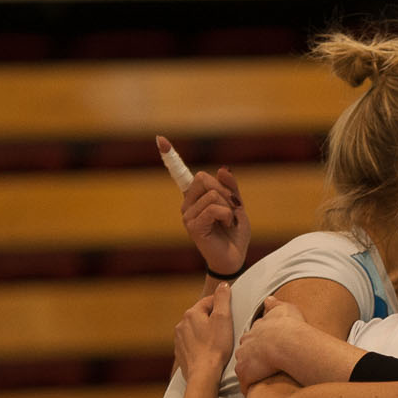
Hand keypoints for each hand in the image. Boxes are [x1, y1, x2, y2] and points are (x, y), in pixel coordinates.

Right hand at [160, 136, 249, 275]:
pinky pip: (214, 208)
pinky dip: (227, 215)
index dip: (171, 156)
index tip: (160, 139)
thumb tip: (223, 168)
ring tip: (229, 221)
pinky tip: (226, 225)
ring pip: (213, 194)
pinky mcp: (192, 226)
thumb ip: (230, 188)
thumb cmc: (234, 234)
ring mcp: (187, 215)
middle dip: (225, 191)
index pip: (180, 174)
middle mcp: (187, 205)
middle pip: (204, 179)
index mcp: (195, 198)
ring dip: (229, 207)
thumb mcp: (237, 206)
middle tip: (232, 209)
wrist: (234, 258)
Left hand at [174, 283, 233, 378]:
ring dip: (205, 332)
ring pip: (195, 329)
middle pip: (201, 315)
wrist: (203, 373)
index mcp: (191, 313)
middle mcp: (181, 324)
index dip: (222, 305)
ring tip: (218, 342)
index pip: (209, 301)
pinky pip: (192, 343)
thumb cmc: (216, 346)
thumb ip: (222, 298)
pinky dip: (200, 344)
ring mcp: (179, 339)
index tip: (230, 314)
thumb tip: (223, 285)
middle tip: (226, 329)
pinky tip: (209, 351)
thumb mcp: (223, 318)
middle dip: (213, 319)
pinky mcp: (180, 352)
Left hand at [232, 300, 306, 387]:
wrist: (287, 343)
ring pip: (244, 369)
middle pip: (244, 353)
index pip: (251, 339)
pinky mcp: (245, 374)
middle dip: (251, 360)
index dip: (258, 345)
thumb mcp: (284, 310)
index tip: (265, 351)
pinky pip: (246, 385)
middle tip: (263, 367)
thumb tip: (268, 300)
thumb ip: (275, 305)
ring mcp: (243, 359)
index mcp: (255, 331)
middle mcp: (245, 344)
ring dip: (251, 375)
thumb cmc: (289, 327)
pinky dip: (251, 388)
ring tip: (262, 381)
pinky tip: (260, 391)